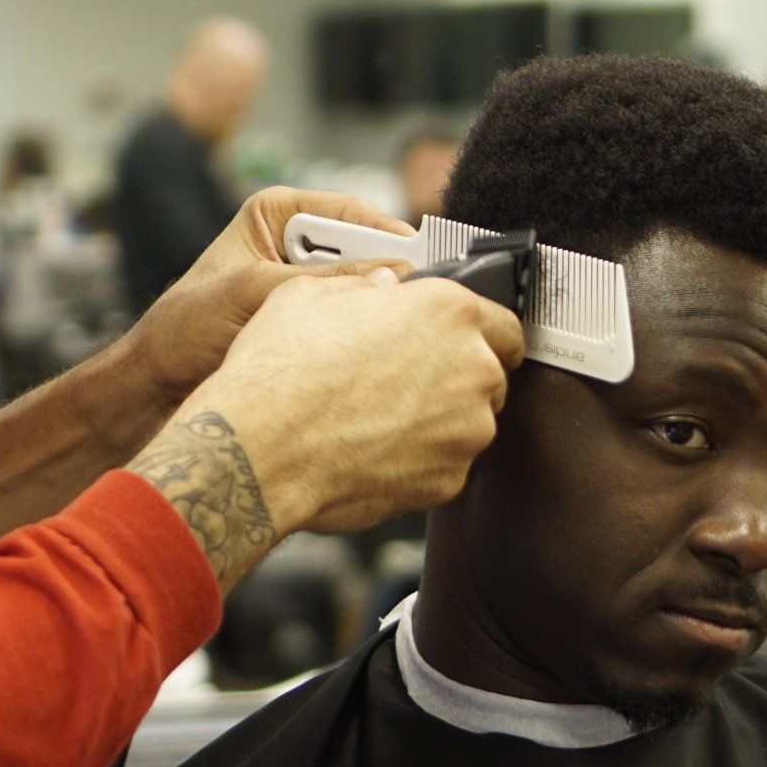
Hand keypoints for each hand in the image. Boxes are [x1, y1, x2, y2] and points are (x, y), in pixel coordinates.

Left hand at [126, 186, 419, 417]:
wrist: (154, 386)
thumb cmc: (183, 328)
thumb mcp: (251, 292)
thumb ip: (319, 283)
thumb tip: (391, 277)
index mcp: (276, 213)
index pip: (348, 211)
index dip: (387, 233)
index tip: (420, 258)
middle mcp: (294, 245)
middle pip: (364, 250)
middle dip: (387, 274)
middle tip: (422, 298)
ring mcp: (303, 287)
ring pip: (360, 290)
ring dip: (375, 309)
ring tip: (401, 326)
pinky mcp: (308, 326)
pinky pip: (349, 323)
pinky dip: (363, 336)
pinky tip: (378, 351)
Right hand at [130, 268, 521, 588]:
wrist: (262, 450)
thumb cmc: (281, 370)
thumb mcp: (311, 295)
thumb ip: (363, 285)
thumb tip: (380, 286)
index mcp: (449, 312)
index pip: (504, 323)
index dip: (479, 334)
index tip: (457, 343)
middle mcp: (472, 370)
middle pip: (489, 375)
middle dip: (455, 378)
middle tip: (400, 381)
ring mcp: (465, 431)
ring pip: (467, 424)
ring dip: (437, 421)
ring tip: (377, 419)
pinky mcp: (448, 481)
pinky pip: (443, 465)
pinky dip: (417, 460)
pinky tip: (370, 449)